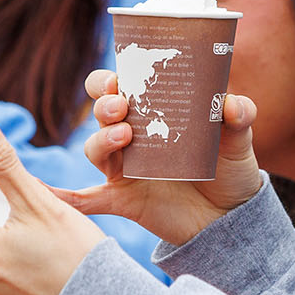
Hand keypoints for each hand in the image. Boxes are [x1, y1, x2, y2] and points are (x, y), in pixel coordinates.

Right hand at [60, 70, 264, 246]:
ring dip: (101, 139)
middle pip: (102, 113)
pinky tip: (53, 196)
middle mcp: (132, 136)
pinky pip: (90, 199)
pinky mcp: (126, 199)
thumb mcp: (240, 139)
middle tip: (121, 105)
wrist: (231, 217)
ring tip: (125, 136)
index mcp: (153, 112)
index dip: (110, 78)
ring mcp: (126, 168)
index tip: (120, 77)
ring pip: (96, 149)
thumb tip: (232, 105)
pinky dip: (69, 198)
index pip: (120, 86)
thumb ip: (240, 116)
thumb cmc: (230, 169)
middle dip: (104, 105)